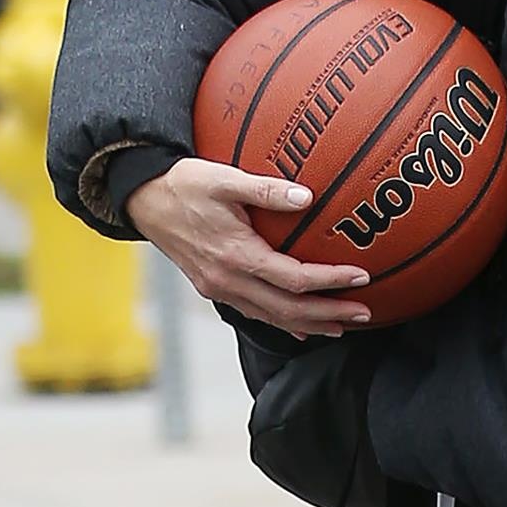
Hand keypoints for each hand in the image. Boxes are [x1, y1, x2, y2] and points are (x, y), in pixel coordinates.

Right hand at [125, 158, 371, 340]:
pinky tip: (301, 328)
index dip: (330, 281)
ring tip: (343, 326)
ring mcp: (218, 288)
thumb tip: (307, 197)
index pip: (294, 279)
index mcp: (235, 256)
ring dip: (309, 324)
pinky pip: (254, 312)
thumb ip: (266, 189)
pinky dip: (281, 322)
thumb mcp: (224, 179)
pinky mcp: (212, 287)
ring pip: (271, 317)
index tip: (362, 277)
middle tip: (365, 313)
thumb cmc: (184, 185)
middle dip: (329, 314)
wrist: (140, 200)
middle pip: (287, 309)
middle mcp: (227, 280)